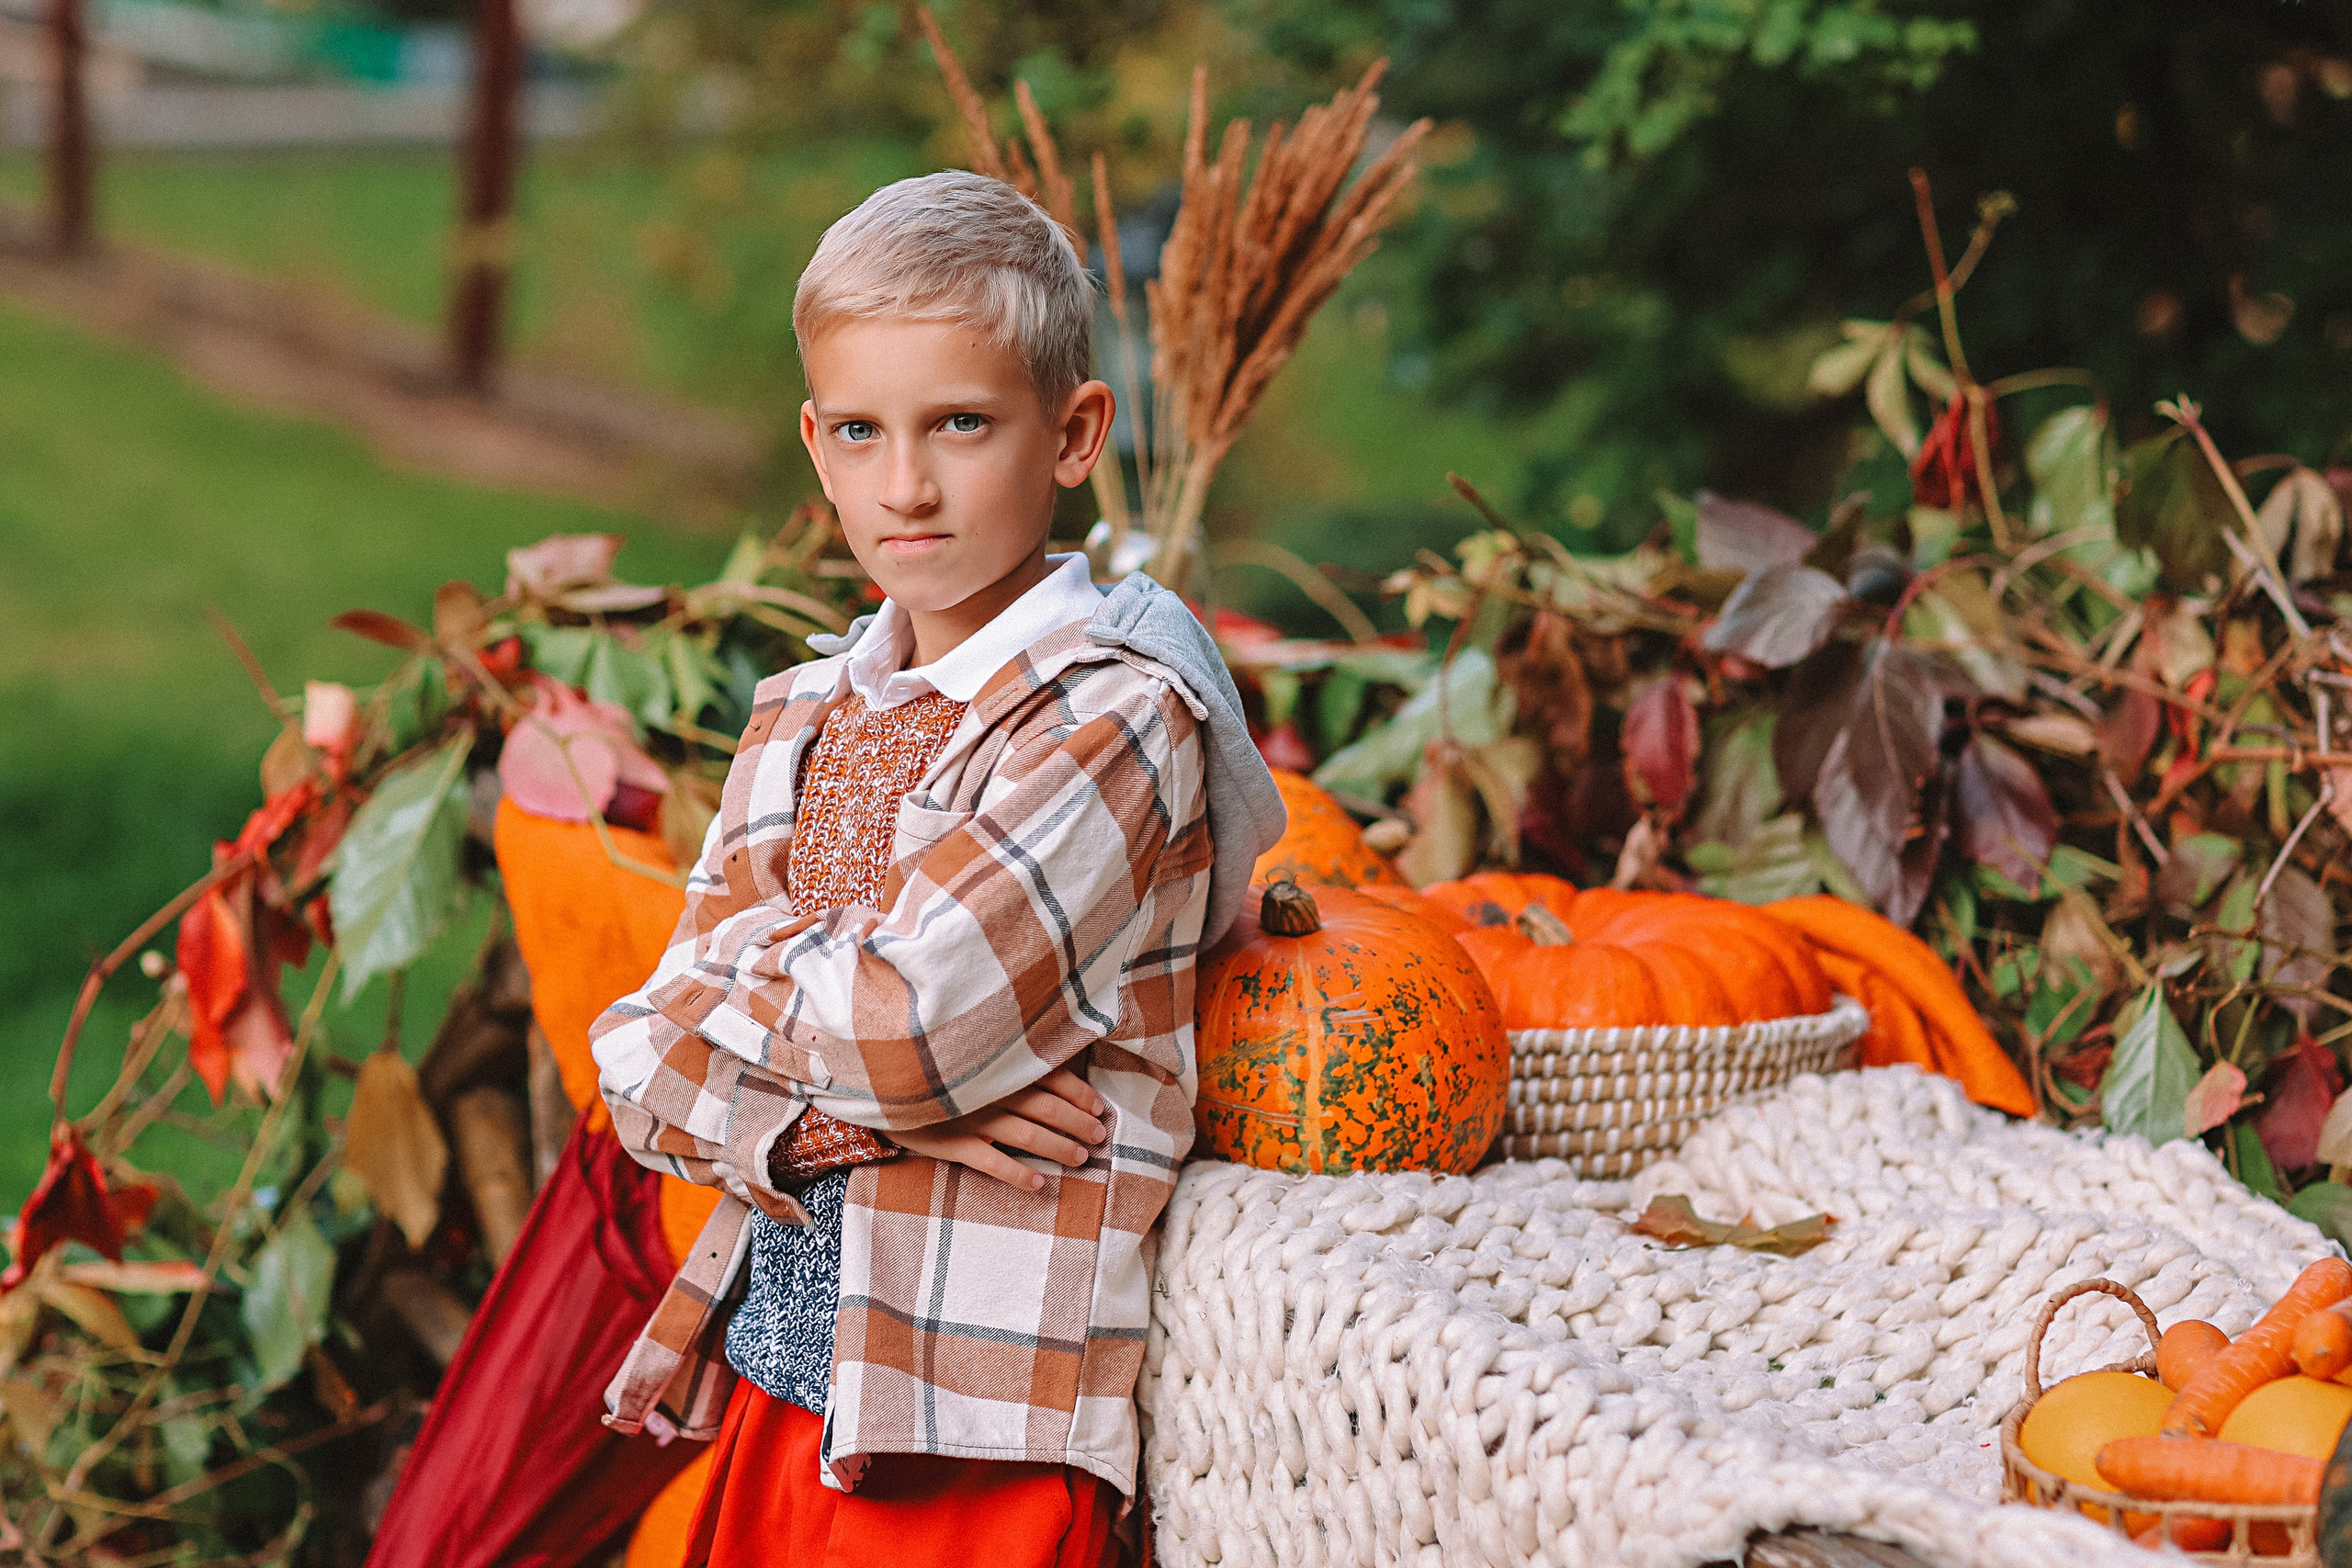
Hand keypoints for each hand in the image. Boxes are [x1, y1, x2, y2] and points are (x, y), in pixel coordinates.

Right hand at [887, 1068, 1107, 1189]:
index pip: (1051, 1078)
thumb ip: (1006, 1065)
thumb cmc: (936, 1073)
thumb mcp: (972, 1061)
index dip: (1080, 1093)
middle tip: (1098, 1136)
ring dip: (1058, 1147)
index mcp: (999, 1068)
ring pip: (1027, 1136)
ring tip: (1080, 1158)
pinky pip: (992, 1163)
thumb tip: (1053, 1075)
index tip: (1100, 1107)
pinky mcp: (952, 1144)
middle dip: (1078, 1123)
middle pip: (1047, 1109)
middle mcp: (990, 1092)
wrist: (881, 1088)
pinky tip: (1039, 1182)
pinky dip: (1018, 1174)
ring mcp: (972, 1119)